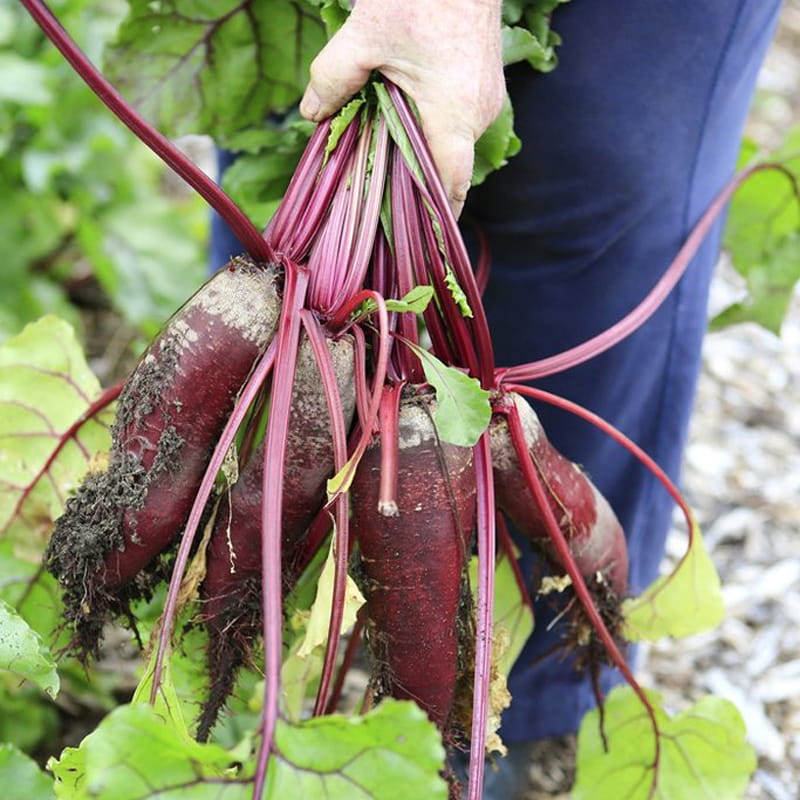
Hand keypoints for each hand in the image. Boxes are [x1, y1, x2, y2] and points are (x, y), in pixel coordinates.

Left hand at [299, 0, 504, 216]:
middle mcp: (477, 114)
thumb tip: (312, 115)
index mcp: (454, 114)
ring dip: (421, 151)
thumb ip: (332, 79)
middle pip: (447, 169)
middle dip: (416, 185)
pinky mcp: (483, 85)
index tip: (419, 245)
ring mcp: (486, 99)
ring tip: (383, 149)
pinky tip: (402, 115)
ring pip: (451, 145)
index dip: (436, 220)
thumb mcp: (363, 35)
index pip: (451, 187)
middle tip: (380, 195)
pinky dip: (431, 128)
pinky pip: (457, 122)